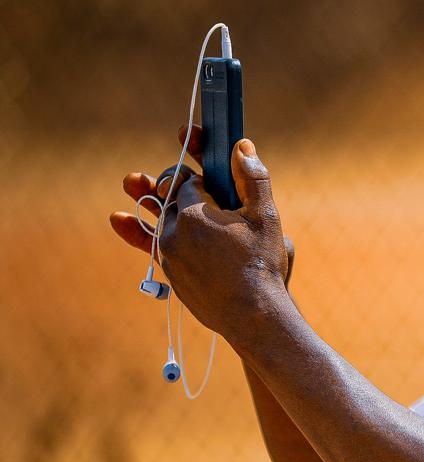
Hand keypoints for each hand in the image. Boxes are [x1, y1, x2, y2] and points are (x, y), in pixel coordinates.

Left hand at [109, 125, 292, 337]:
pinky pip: (152, 246)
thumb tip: (240, 145)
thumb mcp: (265, 217)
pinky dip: (140, 232)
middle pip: (166, 198)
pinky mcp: (170, 276)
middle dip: (170, 183)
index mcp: (195, 212)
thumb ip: (253, 178)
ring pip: (158, 221)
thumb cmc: (262, 264)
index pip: (187, 181)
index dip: (198, 174)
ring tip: (132, 182)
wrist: (253, 316)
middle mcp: (174, 232)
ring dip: (151, 202)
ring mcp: (169, 256)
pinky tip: (120, 221)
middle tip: (176, 174)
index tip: (208, 173)